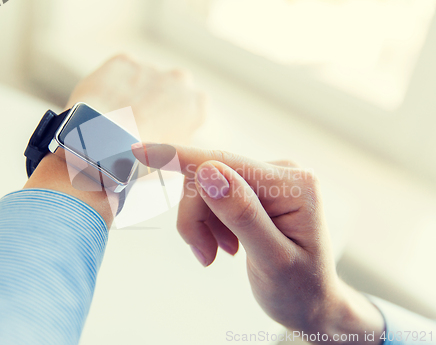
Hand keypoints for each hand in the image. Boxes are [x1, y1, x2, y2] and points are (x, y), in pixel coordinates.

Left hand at [24, 55, 207, 223]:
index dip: (175, 121)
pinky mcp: (123, 61)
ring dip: (135, 92)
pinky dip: (113, 84)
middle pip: (171, 88)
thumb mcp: (173, 163)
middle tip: (138, 124)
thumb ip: (182, 146)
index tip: (160, 132)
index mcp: (197, 104)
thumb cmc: (139, 162)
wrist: (102, 146)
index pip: (192, 109)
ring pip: (144, 79)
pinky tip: (104, 104)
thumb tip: (175, 147)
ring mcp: (150, 67)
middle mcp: (180, 80)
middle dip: (158, 101)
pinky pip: (120, 72)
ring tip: (116, 117)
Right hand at [131, 143, 384, 343]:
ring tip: (218, 254)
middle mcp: (282, 172)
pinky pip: (214, 196)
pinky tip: (226, 245)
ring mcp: (269, 180)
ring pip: (207, 188)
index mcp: (293, 184)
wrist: (312, 302)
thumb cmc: (300, 288)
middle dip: (196, 216)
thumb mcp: (273, 259)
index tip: (139, 150)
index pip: (224, 162)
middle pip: (210, 177)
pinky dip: (209, 223)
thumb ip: (241, 214)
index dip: (178, 156)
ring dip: (202, 223)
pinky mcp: (257, 190)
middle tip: (203, 254)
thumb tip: (206, 172)